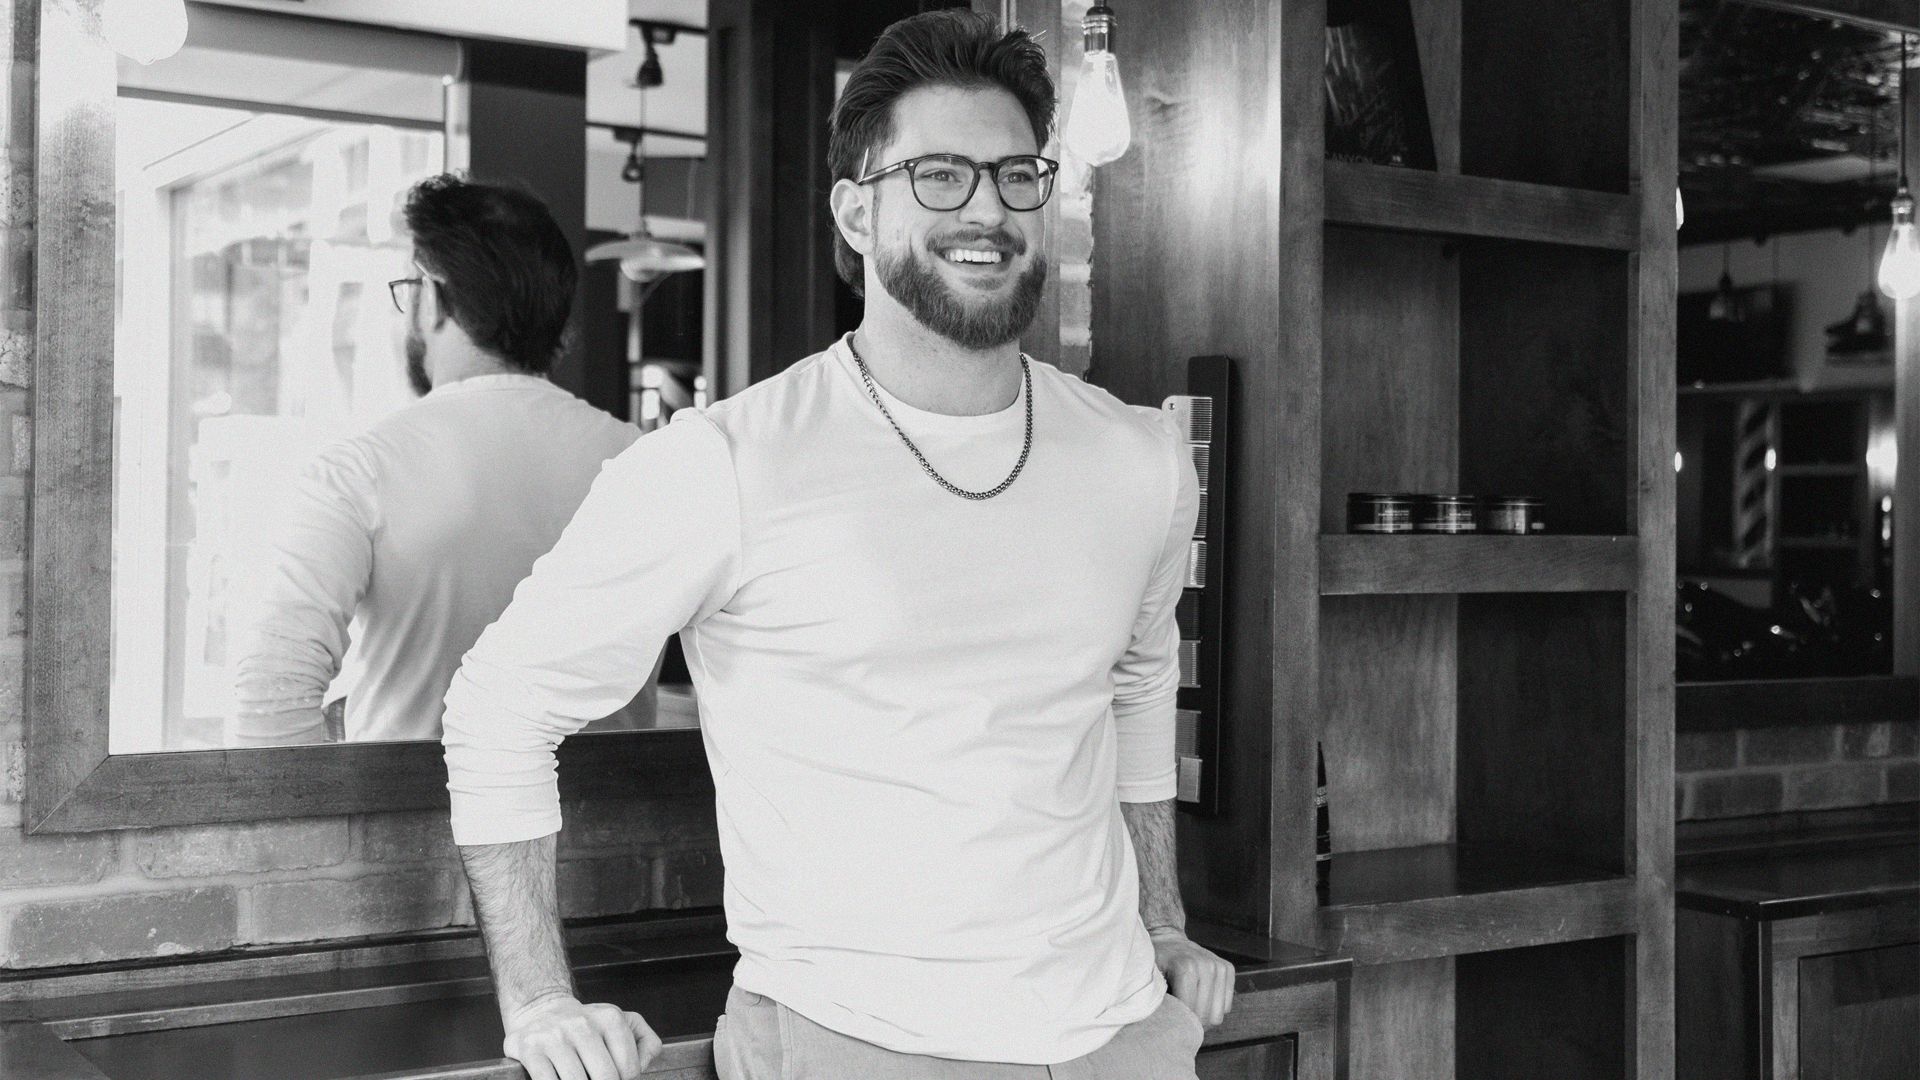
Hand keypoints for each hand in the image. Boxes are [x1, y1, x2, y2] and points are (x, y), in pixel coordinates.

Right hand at [502, 992, 661, 1079]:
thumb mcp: (623, 1021)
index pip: (629, 1069)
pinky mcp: (531, 1050)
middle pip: (606, 1078)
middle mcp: (583, 1025)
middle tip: (597, 1079)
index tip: (617, 1077)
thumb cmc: (585, 1023)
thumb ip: (646, 1042)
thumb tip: (643, 1066)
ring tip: (580, 1078)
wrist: (540, 1008)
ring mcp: (555, 1037)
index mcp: (610, 1018)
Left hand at [1149, 926, 1235, 1027]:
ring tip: (1189, 1007)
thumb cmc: (1156, 964)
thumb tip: (1163, 1026)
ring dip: (1204, 1016)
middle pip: (1207, 1016)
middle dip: (1193, 1022)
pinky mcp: (1227, 969)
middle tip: (1179, 1017)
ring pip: (1218, 1014)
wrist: (1168, 940)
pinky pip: (1226, 1006)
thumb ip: (1155, 1000)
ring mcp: (1219, 966)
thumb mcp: (1150, 980)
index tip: (1170, 1021)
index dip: (1181, 1023)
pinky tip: (1199, 998)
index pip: (1191, 1012)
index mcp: (1186, 968)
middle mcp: (1207, 966)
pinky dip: (1213, 1007)